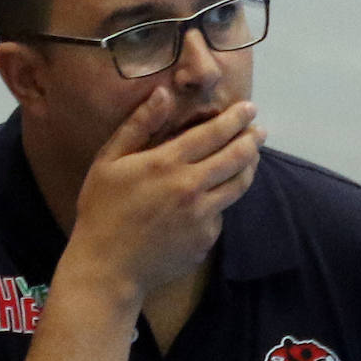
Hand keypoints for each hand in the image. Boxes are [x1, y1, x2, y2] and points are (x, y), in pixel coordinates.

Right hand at [71, 87, 264, 293]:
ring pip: (239, 185)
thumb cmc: (102, 210)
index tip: (248, 108)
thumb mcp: (109, 162)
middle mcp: (192, 187)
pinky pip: (220, 214)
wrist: (107, 267)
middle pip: (237, 157)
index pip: (214, 133)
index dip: (236, 118)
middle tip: (259, 130)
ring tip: (250, 158)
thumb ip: (138, 126)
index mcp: (167, 163)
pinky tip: (208, 201)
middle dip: (252, 139)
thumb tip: (163, 94)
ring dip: (249, 167)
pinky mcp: (206, 239)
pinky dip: (219, 203)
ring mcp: (202, 216)